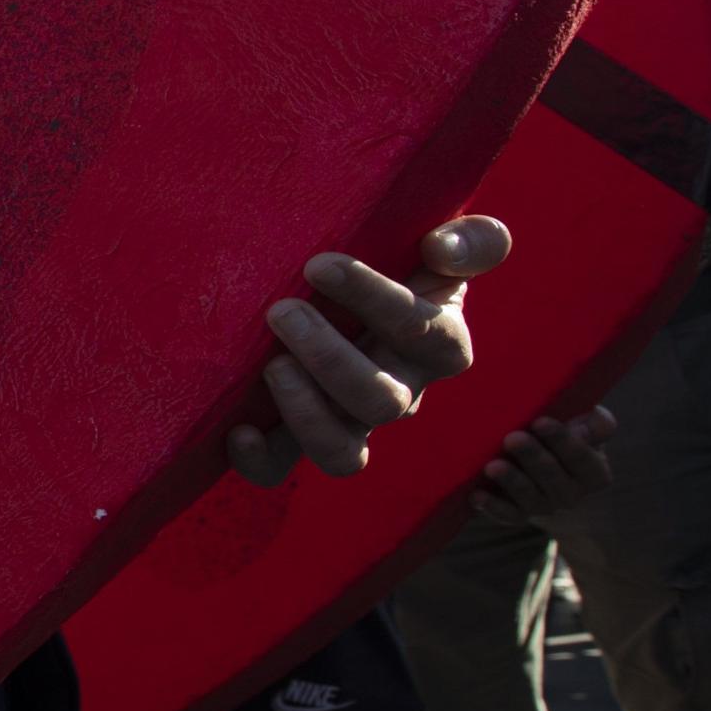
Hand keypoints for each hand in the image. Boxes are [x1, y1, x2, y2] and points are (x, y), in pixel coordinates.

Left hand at [227, 215, 506, 484]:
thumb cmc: (397, 260)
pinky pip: (281, 469)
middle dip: (330, 358)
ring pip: (342, 452)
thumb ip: (472, 241)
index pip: (425, 333)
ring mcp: (350, 422)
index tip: (319, 264)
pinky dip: (259, 460)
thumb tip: (444, 248)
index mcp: (439, 343)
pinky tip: (238, 430)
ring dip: (306, 414)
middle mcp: (400, 391)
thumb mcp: (443, 244)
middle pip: (382, 402)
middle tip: (282, 311)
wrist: (337, 290)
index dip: (376, 300)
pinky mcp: (298, 436)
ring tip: (272, 366)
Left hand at [471, 406, 617, 524]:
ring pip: (529, 495)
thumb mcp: (588, 429)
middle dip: (532, 456)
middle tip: (512, 439)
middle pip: (552, 476)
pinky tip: (476, 495)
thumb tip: (582, 427)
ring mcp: (545, 507)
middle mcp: (572, 494)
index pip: (581, 457)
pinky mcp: (519, 515)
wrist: (553, 478)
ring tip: (492, 466)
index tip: (540, 421)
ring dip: (510, 480)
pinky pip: (507, 514)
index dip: (562, 440)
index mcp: (593, 473)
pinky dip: (492, 506)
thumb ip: (596, 424)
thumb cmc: (568, 440)